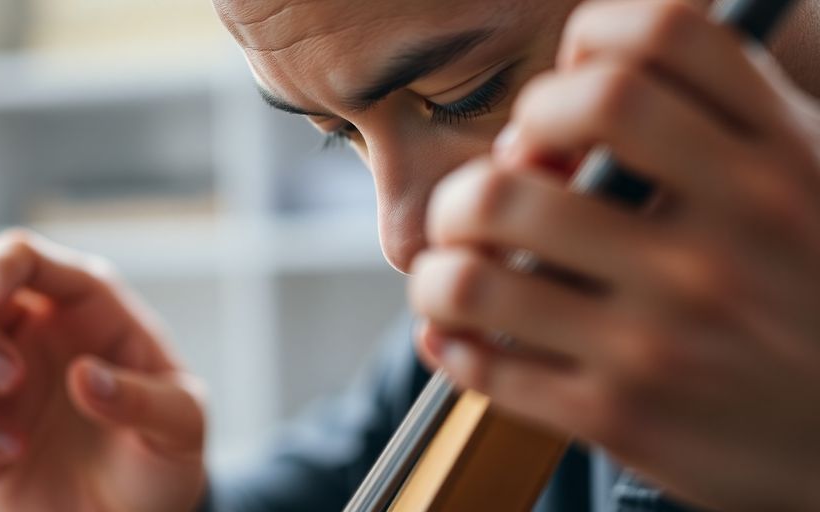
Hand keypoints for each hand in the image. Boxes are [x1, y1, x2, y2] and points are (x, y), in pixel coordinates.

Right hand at [0, 229, 206, 511]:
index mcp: (87, 310)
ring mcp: (0, 385)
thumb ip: (144, 399)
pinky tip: (13, 450)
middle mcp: (36, 336)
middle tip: (10, 377)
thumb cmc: (167, 455)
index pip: (28, 261)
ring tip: (1, 398)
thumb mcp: (182, 425)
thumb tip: (86, 377)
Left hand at [410, 1, 819, 508]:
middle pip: (549, 130)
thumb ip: (731, 119)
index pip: (661, 38)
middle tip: (491, 196)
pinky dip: (448, 338)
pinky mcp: (624, 417)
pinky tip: (459, 331)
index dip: (587, 39)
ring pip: (481, 266)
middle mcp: (725, 245)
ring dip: (442, 260)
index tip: (564, 96)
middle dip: (494, 154)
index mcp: (781, 168)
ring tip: (457, 266)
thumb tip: (584, 82)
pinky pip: (486, 362)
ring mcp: (667, 337)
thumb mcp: (818, 186)